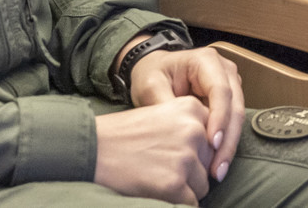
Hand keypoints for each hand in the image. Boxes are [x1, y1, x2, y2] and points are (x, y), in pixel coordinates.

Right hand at [93, 98, 213, 204]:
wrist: (93, 149)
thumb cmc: (123, 135)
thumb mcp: (162, 115)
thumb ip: (189, 128)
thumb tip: (214, 153)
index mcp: (191, 108)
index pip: (212, 138)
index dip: (196, 151)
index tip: (177, 155)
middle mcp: (193, 130)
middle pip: (209, 162)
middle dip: (191, 171)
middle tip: (161, 166)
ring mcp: (185, 157)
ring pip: (202, 185)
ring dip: (184, 188)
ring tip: (156, 177)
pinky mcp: (175, 184)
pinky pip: (191, 203)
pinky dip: (175, 202)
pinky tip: (155, 190)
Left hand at [132, 46, 243, 186]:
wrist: (154, 71)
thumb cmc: (151, 75)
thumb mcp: (150, 85)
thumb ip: (166, 105)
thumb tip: (180, 132)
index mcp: (206, 61)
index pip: (220, 90)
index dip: (219, 117)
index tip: (211, 143)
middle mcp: (224, 71)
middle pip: (235, 107)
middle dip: (227, 140)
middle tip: (216, 169)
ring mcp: (230, 85)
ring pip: (237, 119)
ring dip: (229, 146)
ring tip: (217, 172)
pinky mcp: (228, 102)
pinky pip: (231, 125)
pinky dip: (225, 145)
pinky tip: (216, 165)